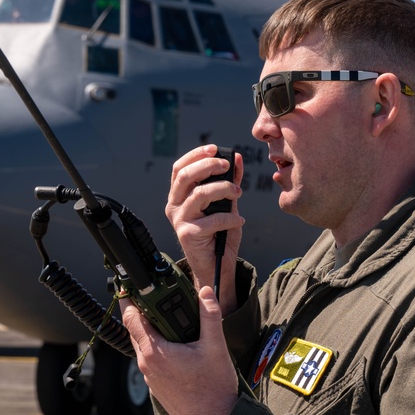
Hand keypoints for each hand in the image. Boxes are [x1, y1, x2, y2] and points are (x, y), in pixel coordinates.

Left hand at [122, 286, 238, 414]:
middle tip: (155, 296)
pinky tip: (178, 344)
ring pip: (143, 345)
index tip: (131, 285)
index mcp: (155, 352)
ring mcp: (150, 376)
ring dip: (153, 330)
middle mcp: (147, 364)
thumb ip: (209, 316)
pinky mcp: (157, 385)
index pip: (132, 319)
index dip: (130, 299)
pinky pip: (151, 359)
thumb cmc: (212, 389)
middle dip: (143, 312)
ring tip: (171, 319)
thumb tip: (205, 292)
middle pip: (135, 330)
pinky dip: (159, 346)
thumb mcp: (215, 346)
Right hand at [166, 145, 244, 314]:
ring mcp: (179, 220)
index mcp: (179, 196)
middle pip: (186, 176)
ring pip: (200, 194)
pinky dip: (231, 218)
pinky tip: (239, 221)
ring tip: (238, 193)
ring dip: (224, 189)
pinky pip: (213, 219)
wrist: (216, 266)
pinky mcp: (188, 234)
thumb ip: (229, 182)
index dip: (196, 155)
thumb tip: (236, 158)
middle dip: (209, 166)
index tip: (215, 149)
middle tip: (227, 166)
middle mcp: (174, 206)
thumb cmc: (219, 234)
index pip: (180, 168)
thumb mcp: (226, 203)